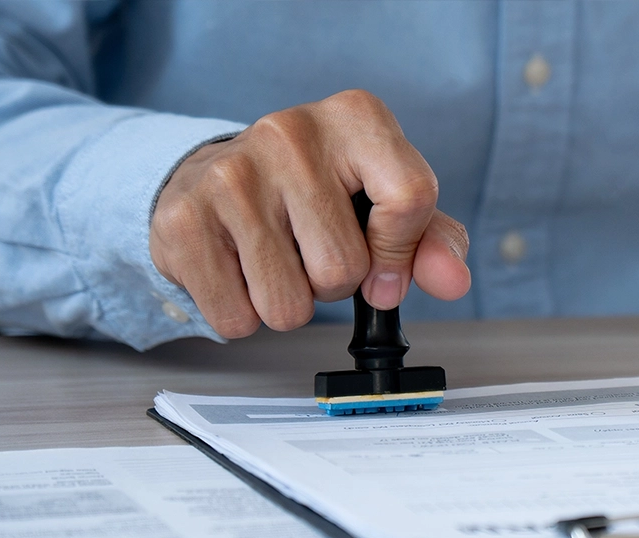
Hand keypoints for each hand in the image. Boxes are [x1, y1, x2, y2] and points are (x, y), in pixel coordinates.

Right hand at [149, 90, 469, 337]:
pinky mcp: (184, 219)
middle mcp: (290, 133)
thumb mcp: (382, 201)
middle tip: (309, 248)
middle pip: (342, 268)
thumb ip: (429, 240)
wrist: (214, 175)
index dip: (398, 254)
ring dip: (289, 301)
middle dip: (333, 282)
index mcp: (355, 118)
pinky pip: (237, 318)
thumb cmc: (313, 192)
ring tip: (274, 256)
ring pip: (289, 305)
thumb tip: (454, 282)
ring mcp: (231, 174)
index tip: (382, 268)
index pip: (410, 199)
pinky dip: (244, 312)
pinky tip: (238, 267)